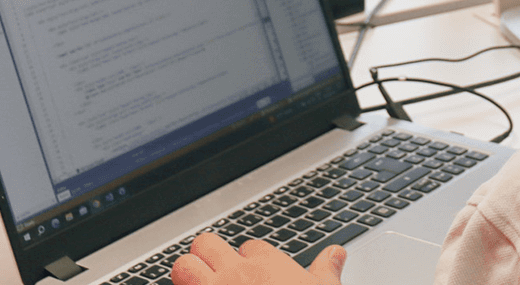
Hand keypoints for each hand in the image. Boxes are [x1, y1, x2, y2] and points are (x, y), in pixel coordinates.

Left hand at [171, 232, 345, 284]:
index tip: (252, 274)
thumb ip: (326, 270)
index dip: (248, 260)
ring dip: (187, 275)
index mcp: (267, 266)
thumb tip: (336, 253)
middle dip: (207, 256)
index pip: (249, 246)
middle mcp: (236, 274)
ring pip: (182, 266)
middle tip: (215, 273)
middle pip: (206, 243)